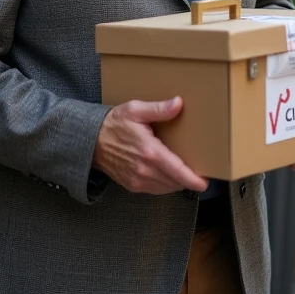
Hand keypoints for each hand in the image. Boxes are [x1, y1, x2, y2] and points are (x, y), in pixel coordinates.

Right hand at [93, 98, 207, 194]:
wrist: (90, 141)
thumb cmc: (113, 124)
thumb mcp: (136, 110)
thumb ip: (159, 109)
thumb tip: (178, 103)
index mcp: (149, 152)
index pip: (178, 171)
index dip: (193, 179)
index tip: (205, 182)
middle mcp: (144, 170)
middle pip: (175, 182)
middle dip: (188, 178)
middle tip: (198, 170)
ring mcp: (138, 180)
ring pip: (166, 188)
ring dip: (177, 182)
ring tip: (184, 171)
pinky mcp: (133, 185)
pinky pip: (155, 189)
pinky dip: (165, 184)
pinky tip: (168, 173)